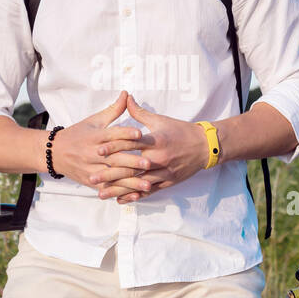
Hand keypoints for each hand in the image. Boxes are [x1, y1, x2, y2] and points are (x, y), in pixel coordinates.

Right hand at [48, 90, 154, 190]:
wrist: (54, 153)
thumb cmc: (78, 134)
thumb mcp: (94, 120)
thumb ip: (113, 109)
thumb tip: (127, 93)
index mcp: (95, 136)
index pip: (112, 135)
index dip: (126, 133)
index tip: (141, 134)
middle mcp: (93, 154)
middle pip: (114, 158)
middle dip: (132, 162)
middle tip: (149, 163)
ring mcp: (91, 169)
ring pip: (113, 176)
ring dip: (131, 182)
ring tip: (148, 185)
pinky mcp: (91, 182)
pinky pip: (108, 189)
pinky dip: (121, 192)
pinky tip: (135, 196)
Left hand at [93, 93, 210, 202]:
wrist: (205, 147)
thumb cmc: (181, 131)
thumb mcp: (160, 120)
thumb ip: (140, 112)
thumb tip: (126, 97)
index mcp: (156, 141)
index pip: (131, 144)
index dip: (114, 147)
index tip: (97, 151)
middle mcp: (159, 158)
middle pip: (131, 167)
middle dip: (110, 174)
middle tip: (92, 177)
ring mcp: (164, 173)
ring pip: (138, 183)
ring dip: (119, 189)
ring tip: (101, 194)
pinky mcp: (168, 182)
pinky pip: (149, 192)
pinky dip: (134, 196)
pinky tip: (121, 200)